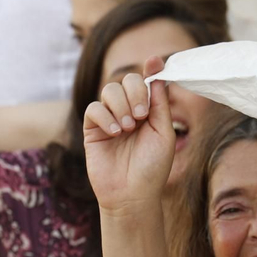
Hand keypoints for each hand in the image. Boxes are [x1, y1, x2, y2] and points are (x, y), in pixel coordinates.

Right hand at [82, 70, 175, 214]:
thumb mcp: (164, 133)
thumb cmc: (152, 168)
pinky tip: (115, 132)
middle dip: (134, 92)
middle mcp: (128, 112)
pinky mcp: (92, 130)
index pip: (146, 82)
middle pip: (126, 80)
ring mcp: (109, 120)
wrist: (132, 195)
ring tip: (128, 128)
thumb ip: (160, 102)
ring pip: (109, 91)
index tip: (154, 61)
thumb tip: (158, 70)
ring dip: (120, 105)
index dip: (150, 70)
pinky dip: (104, 116)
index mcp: (148, 111)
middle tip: (140, 115)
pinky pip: (93, 109)